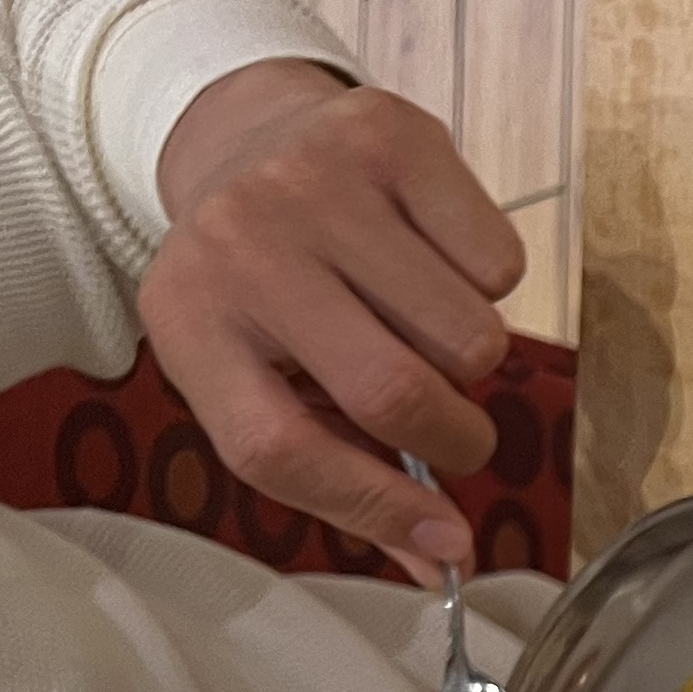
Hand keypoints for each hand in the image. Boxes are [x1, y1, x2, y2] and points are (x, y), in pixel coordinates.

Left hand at [137, 61, 525, 581]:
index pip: (280, 450)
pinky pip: (501, 264)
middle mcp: (240, 245)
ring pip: (469, 335)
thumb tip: (440, 553)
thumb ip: (341, 472)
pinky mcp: (391, 139)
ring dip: (471, 356)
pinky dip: (491, 284)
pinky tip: (438, 258)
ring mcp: (314, 184)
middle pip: (393, 394)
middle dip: (454, 437)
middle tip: (451, 428)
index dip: (373, 508)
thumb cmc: (269, 287)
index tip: (441, 535)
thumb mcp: (263, 376)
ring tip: (425, 323)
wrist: (251, 138)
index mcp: (191, 322)